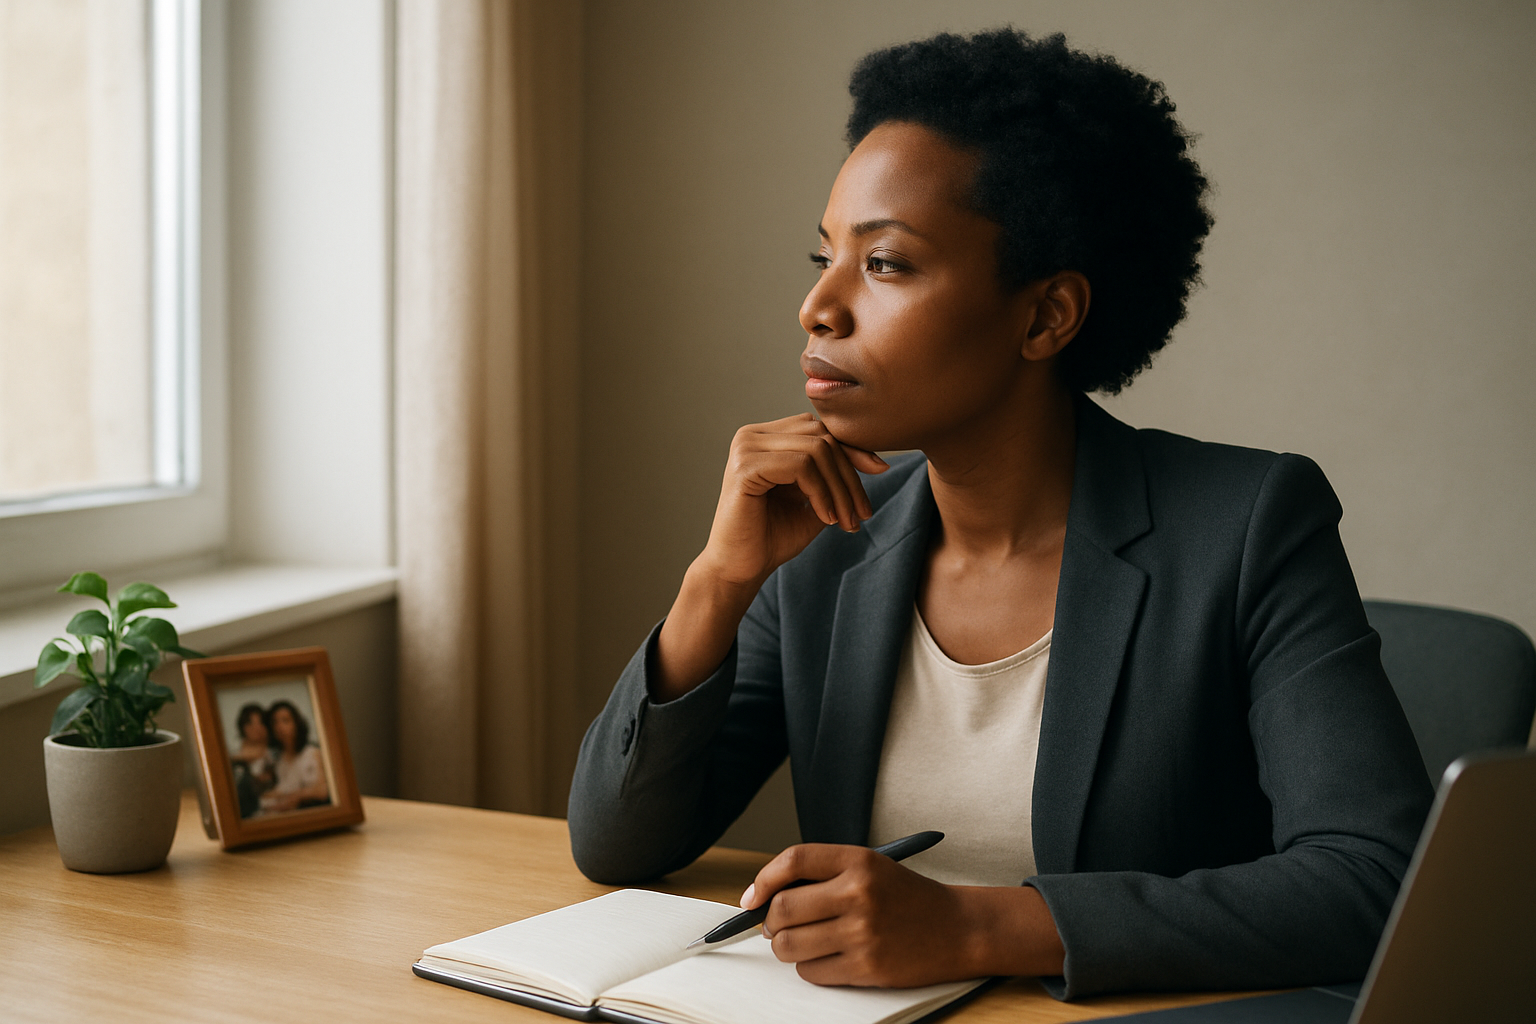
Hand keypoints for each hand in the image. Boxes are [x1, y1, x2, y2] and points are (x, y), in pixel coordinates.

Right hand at [652, 416, 885, 700]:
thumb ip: (834, 475)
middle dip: (850, 475)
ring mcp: (746, 448)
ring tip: (846, 520)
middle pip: (822, 436)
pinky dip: (822, 493)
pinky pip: (801, 466)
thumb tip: (876, 459)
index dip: (853, 449)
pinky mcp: (745, 467)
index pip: (820, 429)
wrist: (740, 570)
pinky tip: (826, 518)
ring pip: (816, 449)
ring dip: (840, 488)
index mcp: (766, 438)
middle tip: (862, 513)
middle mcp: (752, 435)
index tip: (881, 471)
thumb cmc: (773, 538)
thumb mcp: (814, 500)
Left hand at [743, 843, 1065, 986]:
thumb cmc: (907, 897)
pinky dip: (811, 968)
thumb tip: (765, 899)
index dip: (763, 880)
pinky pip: (812, 972)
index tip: (752, 898)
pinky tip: (830, 957)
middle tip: (776, 925)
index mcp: (858, 860)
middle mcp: (859, 893)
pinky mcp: (867, 967)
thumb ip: (822, 875)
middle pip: (782, 909)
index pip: (793, 860)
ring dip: (786, 948)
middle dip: (770, 922)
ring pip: (789, 945)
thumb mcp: (869, 867)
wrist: (958, 928)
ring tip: (803, 942)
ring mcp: (863, 932)